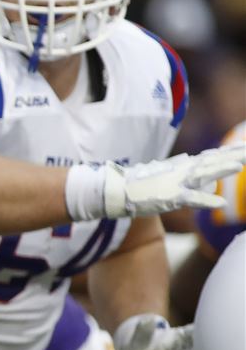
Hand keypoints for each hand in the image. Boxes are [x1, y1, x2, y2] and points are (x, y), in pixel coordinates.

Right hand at [105, 143, 245, 217]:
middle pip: (211, 161)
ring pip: (203, 174)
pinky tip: (221, 203)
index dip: (227, 151)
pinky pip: (191, 199)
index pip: (209, 156)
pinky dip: (206, 201)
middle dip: (232, 156)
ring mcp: (176, 182)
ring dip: (221, 169)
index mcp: (180, 166)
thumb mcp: (159, 173)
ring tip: (239, 166)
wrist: (116, 190)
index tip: (243, 146)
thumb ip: (175, 168)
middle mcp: (181, 171)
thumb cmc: (137, 183)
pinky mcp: (170, 197)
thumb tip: (184, 161)